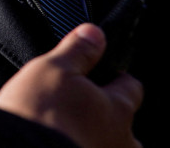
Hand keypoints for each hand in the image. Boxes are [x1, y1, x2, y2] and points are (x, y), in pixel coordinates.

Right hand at [0, 23, 142, 147]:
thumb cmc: (37, 118)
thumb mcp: (52, 69)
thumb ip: (77, 50)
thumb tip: (94, 33)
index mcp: (117, 110)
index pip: (131, 86)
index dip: (117, 74)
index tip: (107, 70)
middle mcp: (118, 143)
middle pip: (121, 121)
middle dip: (105, 114)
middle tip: (79, 104)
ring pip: (104, 143)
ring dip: (90, 136)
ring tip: (64, 128)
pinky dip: (74, 145)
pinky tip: (56, 141)